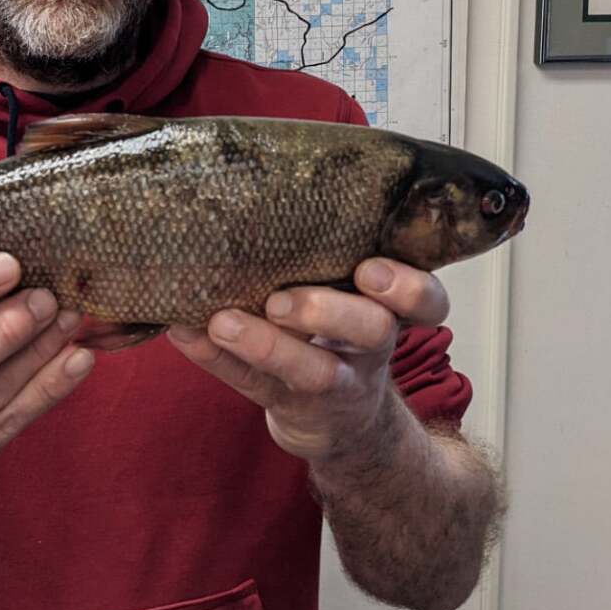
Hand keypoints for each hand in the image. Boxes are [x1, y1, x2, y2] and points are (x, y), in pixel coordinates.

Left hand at [166, 259, 447, 477]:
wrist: (337, 422)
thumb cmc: (340, 334)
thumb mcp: (356, 299)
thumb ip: (335, 258)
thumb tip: (268, 187)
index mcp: (390, 312)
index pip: (427, 302)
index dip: (408, 288)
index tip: (369, 269)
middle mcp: (368, 351)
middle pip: (373, 332)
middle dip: (329, 311)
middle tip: (280, 301)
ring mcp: (331, 387)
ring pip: (313, 372)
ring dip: (265, 345)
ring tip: (222, 322)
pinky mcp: (287, 406)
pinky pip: (249, 384)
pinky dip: (213, 358)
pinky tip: (183, 332)